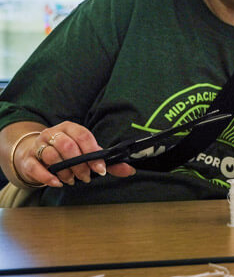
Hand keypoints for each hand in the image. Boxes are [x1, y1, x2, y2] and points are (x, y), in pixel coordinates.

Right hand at [16, 122, 134, 186]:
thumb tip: (130, 170)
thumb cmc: (65, 152)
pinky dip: (47, 177)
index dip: (93, 153)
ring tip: (72, 180)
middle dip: (79, 164)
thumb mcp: (85, 153)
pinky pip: (35, 167)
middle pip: (67, 145)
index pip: (83, 136)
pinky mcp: (27, 159)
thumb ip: (106, 162)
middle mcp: (53, 133)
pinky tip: (57, 183)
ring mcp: (38, 145)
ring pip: (51, 156)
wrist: (33, 153)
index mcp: (70, 127)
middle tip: (86, 177)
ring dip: (65, 171)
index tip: (101, 169)